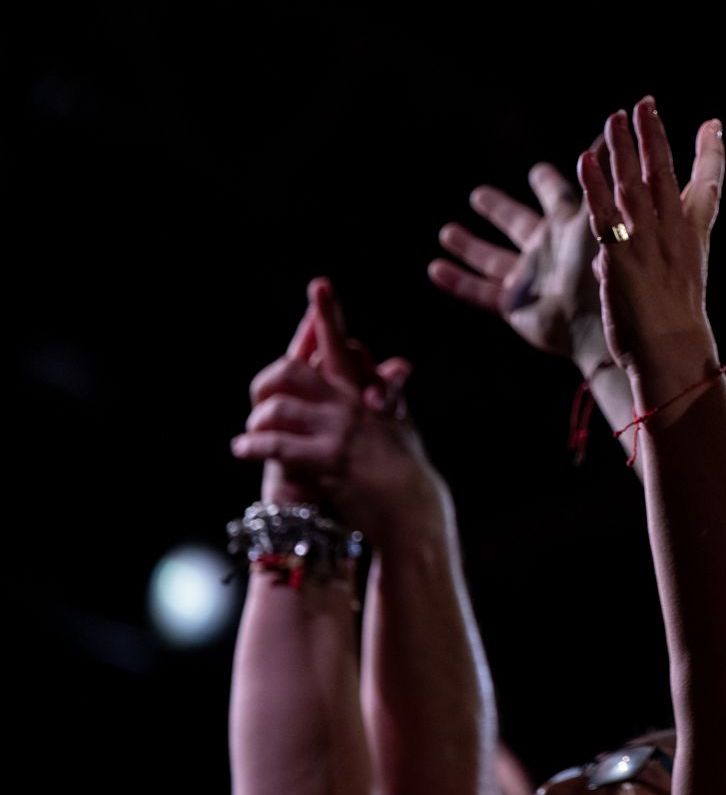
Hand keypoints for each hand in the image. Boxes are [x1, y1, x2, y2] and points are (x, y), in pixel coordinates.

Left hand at [236, 280, 444, 542]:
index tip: (320, 286)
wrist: (413, 508)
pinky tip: (243, 448)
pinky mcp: (329, 459)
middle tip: (258, 396)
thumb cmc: (406, 468)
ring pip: (277, 408)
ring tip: (248, 436)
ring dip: (257, 422)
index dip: (330, 315)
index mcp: (366, 390)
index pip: (344, 345)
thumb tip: (391, 370)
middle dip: (265, 382)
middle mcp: (352, 402)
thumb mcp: (400, 423)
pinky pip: (276, 443)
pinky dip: (253, 445)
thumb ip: (387, 395)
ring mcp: (341, 429)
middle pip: (293, 372)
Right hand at [429, 149, 610, 373]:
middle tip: (479, 196)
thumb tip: (612, 122)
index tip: (538, 172)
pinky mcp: (517, 305)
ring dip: (469, 245)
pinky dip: (458, 281)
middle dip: (499, 209)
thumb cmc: (614, 266)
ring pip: (492, 258)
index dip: (547, 182)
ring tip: (447, 233)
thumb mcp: (606, 208)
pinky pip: (481, 292)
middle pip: (518, 223)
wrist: (607, 321)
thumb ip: (604, 170)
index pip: (558, 196)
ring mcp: (532, 278)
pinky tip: (435, 270)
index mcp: (573, 226)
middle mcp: (549, 250)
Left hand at [576, 98, 724, 400]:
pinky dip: (594, 185)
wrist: (672, 352)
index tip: (712, 124)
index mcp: (692, 238)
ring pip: (633, 184)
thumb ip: (629, 262)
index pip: (707, 187)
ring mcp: (647, 243)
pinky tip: (585, 159)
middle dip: (655, 136)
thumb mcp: (662, 287)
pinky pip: (604, 214)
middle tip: (646, 103)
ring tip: (616, 116)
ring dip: (623, 148)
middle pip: (664, 173)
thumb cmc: (670, 326)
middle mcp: (673, 234)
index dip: (710, 154)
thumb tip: (600, 257)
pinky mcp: (620, 257)